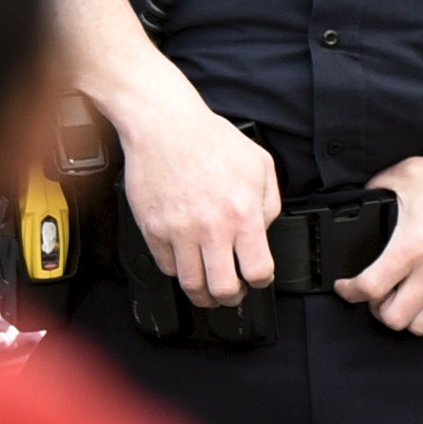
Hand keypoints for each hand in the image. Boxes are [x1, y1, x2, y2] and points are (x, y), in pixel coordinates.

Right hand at [106, 60, 279, 304]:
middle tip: (232, 293)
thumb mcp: (259, 165)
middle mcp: (210, 227)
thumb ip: (269, 203)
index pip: (258, 270)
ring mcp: (178, 231)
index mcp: (242, 213)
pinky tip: (187, 261)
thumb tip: (264, 232)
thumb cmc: (210, 140)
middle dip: (232, 298)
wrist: (164, 126)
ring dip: (203, 294)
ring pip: (191, 285)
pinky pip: (166, 266)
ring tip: (208, 288)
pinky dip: (178, 270)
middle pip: (222, 289)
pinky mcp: (153, 229)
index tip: (257, 278)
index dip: (261, 281)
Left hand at [340, 152, 422, 335]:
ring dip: (406, 316)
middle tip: (377, 295)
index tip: (345, 287)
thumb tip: (364, 193)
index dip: (349, 292)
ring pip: (419, 327)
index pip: (368, 288)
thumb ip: (381, 184)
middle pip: (392, 318)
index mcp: (412, 247)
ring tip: (405, 299)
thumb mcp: (413, 172)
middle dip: (377, 308)